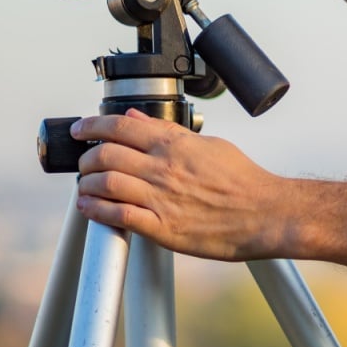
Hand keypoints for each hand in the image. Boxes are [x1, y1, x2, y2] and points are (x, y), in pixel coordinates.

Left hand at [73, 109, 281, 261]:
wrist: (265, 213)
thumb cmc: (243, 180)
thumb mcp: (209, 144)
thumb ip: (169, 131)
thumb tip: (137, 118)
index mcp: (175, 145)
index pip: (121, 126)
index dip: (92, 126)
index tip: (81, 129)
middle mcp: (164, 169)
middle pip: (106, 154)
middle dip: (86, 157)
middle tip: (85, 161)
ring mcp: (161, 198)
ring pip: (106, 184)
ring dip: (88, 183)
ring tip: (86, 184)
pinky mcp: (162, 228)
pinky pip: (119, 216)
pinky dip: (97, 210)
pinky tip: (90, 207)